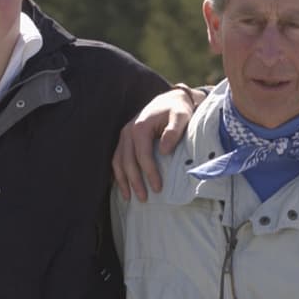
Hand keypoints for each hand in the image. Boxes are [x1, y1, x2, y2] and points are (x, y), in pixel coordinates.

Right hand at [112, 86, 198, 200]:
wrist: (170, 100)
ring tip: (129, 197)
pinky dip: (118, 173)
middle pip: (127, 162)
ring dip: (122, 181)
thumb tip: (163, 151)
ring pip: (118, 162)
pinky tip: (122, 185)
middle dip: (134, 182)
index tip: (157, 188)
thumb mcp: (181, 117)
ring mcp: (124, 136)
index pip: (142, 155)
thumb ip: (173, 132)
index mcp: (140, 127)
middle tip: (144, 198)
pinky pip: (117, 158)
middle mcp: (128, 131)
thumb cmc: (177, 110)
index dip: (149, 173)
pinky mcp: (124, 139)